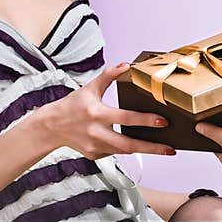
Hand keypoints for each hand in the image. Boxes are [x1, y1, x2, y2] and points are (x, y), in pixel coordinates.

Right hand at [35, 62, 174, 158]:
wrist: (51, 126)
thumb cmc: (73, 105)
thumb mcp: (90, 87)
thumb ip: (109, 76)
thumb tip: (126, 65)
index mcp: (97, 114)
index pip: (126, 118)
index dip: (146, 120)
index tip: (163, 121)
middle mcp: (97, 133)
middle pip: (129, 144)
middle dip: (152, 148)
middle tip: (170, 148)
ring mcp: (95, 147)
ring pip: (124, 151)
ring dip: (143, 149)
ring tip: (162, 148)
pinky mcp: (94, 156)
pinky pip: (115, 152)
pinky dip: (125, 147)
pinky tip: (133, 142)